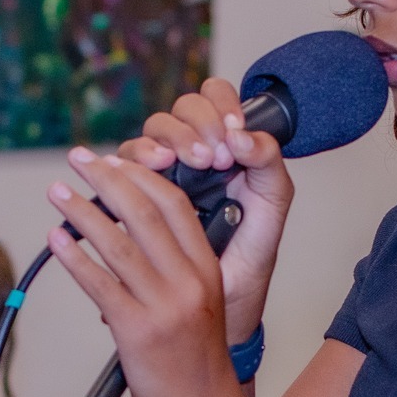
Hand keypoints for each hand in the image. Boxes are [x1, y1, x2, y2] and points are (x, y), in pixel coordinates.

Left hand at [47, 147, 247, 396]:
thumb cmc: (196, 361)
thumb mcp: (200, 303)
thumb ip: (175, 267)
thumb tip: (127, 229)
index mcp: (207, 269)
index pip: (175, 205)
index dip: (140, 175)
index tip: (112, 159)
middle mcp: (189, 282)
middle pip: (144, 213)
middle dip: (107, 178)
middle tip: (78, 160)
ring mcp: (164, 306)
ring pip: (117, 243)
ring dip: (81, 211)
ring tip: (57, 192)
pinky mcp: (136, 332)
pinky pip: (99, 284)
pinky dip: (74, 257)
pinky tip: (56, 240)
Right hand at [117, 78, 292, 341]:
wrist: (223, 300)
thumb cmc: (249, 254)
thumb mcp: (271, 210)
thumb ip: (268, 165)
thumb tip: (242, 134)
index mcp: (227, 145)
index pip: (216, 96)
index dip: (220, 103)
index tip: (232, 132)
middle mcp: (193, 151)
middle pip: (180, 111)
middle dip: (194, 126)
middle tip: (210, 158)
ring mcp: (164, 171)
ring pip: (151, 133)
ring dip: (164, 140)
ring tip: (176, 161)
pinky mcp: (137, 195)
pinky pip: (125, 166)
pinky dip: (134, 161)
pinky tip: (148, 168)